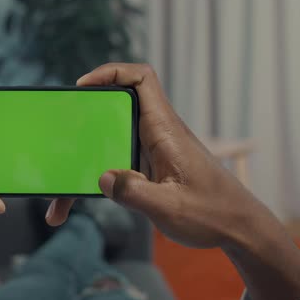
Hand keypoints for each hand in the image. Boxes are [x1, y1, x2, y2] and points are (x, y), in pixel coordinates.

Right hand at [77, 62, 299, 299]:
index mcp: (166, 131)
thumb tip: (102, 177)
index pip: (142, 79)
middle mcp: (158, 134)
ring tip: (62, 192)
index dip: (111, 72)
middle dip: (85, 119)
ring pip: (111, 138)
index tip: (83, 86)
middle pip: (116, 107)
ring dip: (86, 157)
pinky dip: (98, 176)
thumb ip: (136, 193)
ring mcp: (153, 150)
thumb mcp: (171, 208)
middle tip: (62, 134)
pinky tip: (82, 201)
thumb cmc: (213, 213)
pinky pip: (117, 160)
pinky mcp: (150, 167)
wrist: (237, 227)